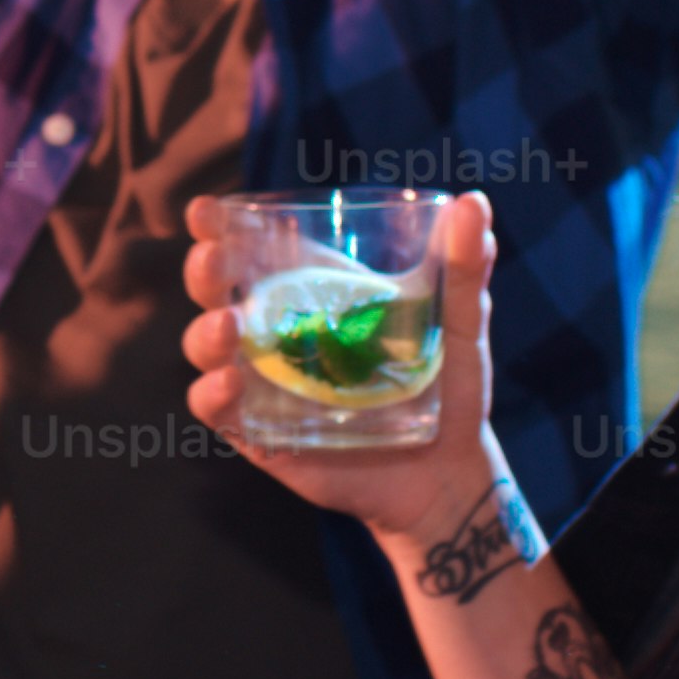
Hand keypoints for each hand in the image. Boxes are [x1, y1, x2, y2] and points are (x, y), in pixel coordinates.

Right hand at [187, 188, 512, 561]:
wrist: (448, 475)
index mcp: (313, 295)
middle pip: (216, 290)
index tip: (205, 211)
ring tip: (230, 325)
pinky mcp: (260, 432)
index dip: (218, 227)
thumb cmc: (450, 392)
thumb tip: (473, 203)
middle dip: (204, 269)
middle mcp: (277, 333)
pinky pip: (216, 410)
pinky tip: (230, 382)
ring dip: (205, 332)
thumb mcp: (460, 326)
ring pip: (205, 347)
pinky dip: (211, 394)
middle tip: (216, 257)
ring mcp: (263, 383)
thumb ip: (463, 270)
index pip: (253, 249)